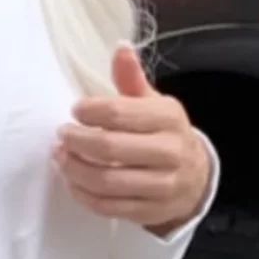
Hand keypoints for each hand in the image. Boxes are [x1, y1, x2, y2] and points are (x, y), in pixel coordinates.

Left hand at [56, 44, 211, 234]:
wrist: (196, 179)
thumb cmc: (165, 136)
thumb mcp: (155, 104)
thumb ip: (132, 80)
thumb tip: (120, 47)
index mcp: (168, 118)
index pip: (119, 113)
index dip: (89, 111)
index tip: (75, 110)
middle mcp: (169, 152)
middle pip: (109, 149)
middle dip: (77, 141)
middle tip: (62, 135)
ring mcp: (162, 186)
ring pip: (106, 181)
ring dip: (75, 169)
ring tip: (61, 157)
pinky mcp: (150, 211)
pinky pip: (108, 206)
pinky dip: (83, 194)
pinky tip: (73, 181)